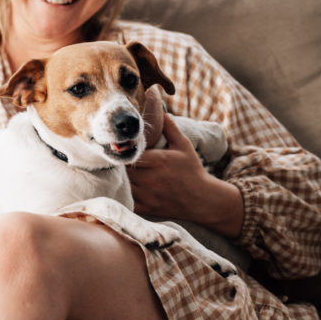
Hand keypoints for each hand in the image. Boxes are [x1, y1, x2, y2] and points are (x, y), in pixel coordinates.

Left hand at [129, 115, 243, 237]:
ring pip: (122, 184)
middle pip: (122, 169)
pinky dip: (123, 195)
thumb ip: (170, 128)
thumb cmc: (192, 170)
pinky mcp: (145, 208)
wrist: (202, 199)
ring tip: (121, 172)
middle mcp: (149, 179)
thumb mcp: (184, 145)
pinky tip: (125, 189)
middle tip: (118, 158)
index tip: (122, 147)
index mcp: (157, 161)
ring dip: (120, 178)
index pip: (129, 153)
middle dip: (119, 163)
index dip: (123, 150)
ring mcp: (146, 196)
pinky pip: (126, 202)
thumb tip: (161, 111)